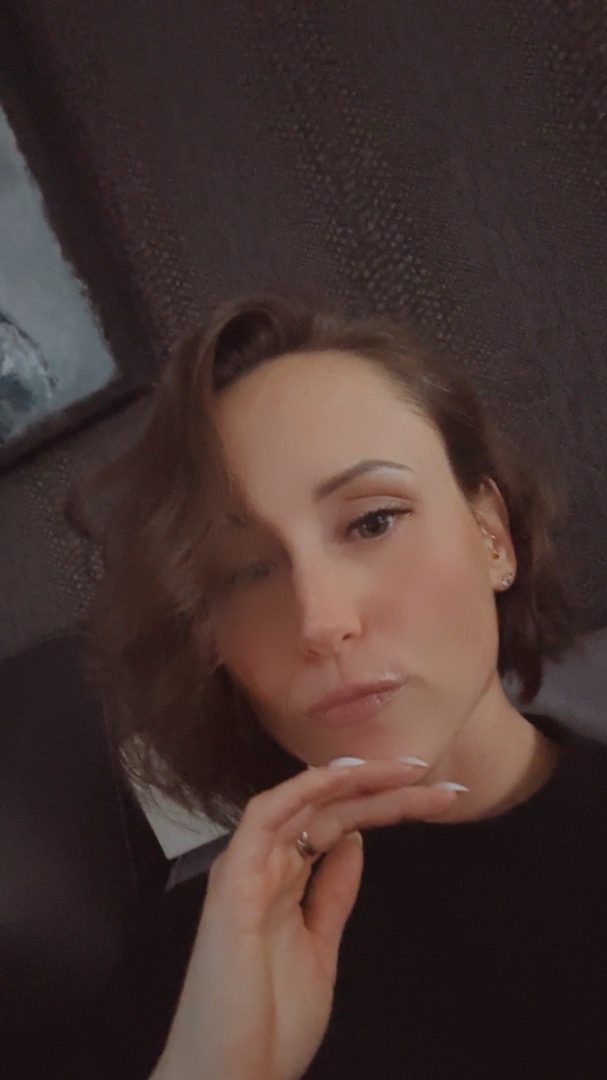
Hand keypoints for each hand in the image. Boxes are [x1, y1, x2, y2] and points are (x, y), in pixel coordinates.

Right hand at [155, 759, 457, 1079]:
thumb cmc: (269, 1026)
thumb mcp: (321, 948)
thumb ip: (333, 893)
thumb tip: (354, 843)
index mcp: (283, 884)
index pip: (337, 826)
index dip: (384, 805)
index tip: (433, 796)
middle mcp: (265, 869)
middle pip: (329, 811)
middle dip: (383, 789)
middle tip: (433, 775)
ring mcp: (248, 872)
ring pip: (303, 805)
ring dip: (353, 781)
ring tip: (403, 769)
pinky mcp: (234, 884)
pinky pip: (264, 820)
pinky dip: (300, 791)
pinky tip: (341, 778)